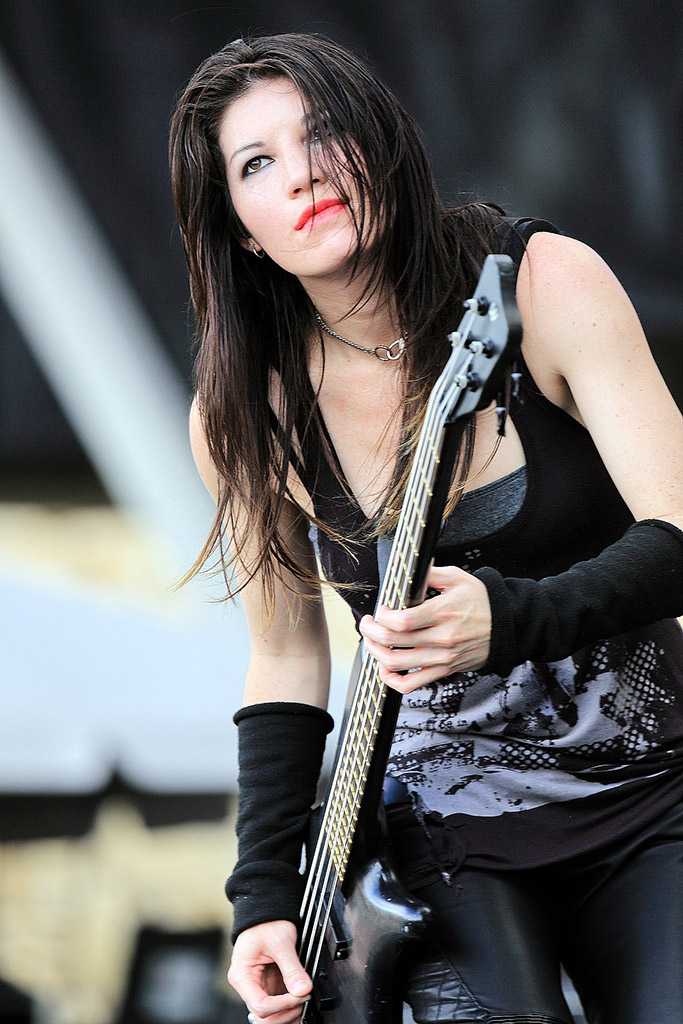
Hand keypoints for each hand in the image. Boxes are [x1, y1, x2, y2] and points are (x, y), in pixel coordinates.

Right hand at [227, 920, 311, 1022]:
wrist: (266, 912)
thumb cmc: (266, 923)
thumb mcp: (281, 942)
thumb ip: (292, 968)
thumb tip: (303, 989)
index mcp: (242, 975)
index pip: (260, 1005)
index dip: (282, 1005)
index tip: (301, 996)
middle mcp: (246, 985)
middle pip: (263, 1016)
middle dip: (285, 1013)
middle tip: (304, 1000)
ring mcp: (257, 986)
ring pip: (269, 1015)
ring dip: (287, 1014)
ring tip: (304, 1005)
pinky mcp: (267, 985)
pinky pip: (275, 1005)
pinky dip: (287, 1009)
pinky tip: (300, 1005)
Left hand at [359, 565, 491, 691]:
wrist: (508, 625)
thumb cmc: (482, 601)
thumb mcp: (458, 578)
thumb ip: (430, 573)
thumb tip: (410, 567)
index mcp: (443, 612)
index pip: (402, 621)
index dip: (383, 617)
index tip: (380, 610)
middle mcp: (442, 638)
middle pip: (394, 642)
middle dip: (371, 632)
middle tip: (367, 624)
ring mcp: (443, 657)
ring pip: (397, 664)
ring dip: (376, 653)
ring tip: (372, 642)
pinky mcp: (444, 670)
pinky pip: (412, 684)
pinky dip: (392, 680)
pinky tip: (385, 667)